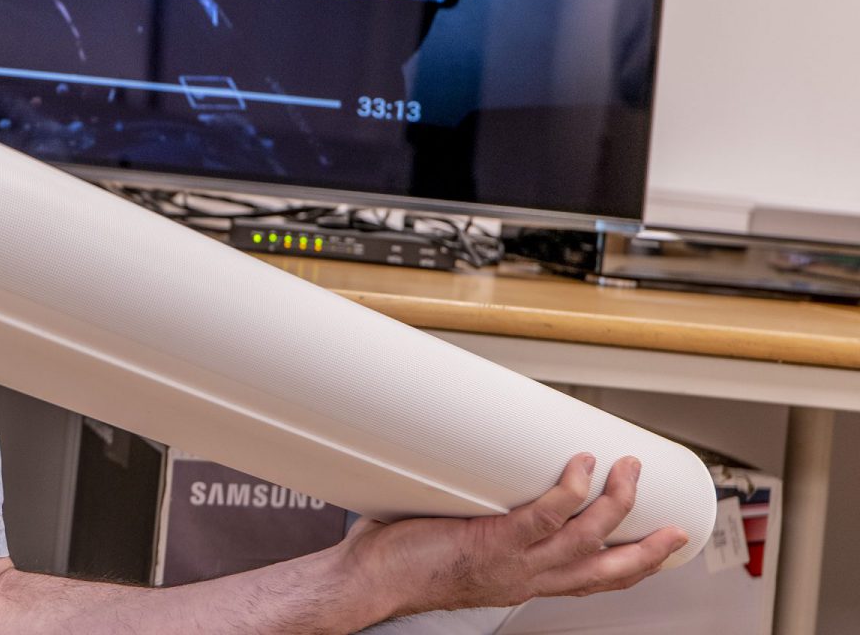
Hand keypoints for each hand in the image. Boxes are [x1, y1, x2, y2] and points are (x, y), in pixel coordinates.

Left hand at [340, 453, 689, 619]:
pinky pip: (545, 517)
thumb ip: (482, 521)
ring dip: (616, 504)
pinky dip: (569, 492)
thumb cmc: (402, 562)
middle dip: (649, 548)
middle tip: (679, 523)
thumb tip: (481, 473)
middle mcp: (527, 579)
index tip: (655, 547)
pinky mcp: (494, 543)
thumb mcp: (463, 548)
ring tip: (629, 470)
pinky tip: (580, 468)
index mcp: (524, 581)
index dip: (630, 566)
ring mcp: (514, 564)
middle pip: (608, 570)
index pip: (591, 581)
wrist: (371, 582)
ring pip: (587, 540)